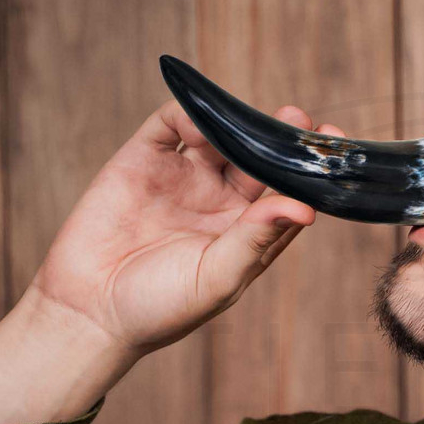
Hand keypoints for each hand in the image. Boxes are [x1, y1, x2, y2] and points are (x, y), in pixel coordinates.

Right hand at [28, 98, 346, 356]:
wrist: (88, 311)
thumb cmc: (159, 308)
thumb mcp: (218, 278)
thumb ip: (257, 239)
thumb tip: (305, 208)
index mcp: (247, 234)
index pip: (289, 192)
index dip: (312, 171)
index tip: (336, 149)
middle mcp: (219, 202)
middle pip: (262, 157)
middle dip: (282, 137)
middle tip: (299, 120)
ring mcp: (182, 179)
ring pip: (222, 135)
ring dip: (242, 121)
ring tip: (258, 119)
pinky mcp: (142, 162)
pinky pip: (170, 125)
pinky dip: (189, 113)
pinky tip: (205, 119)